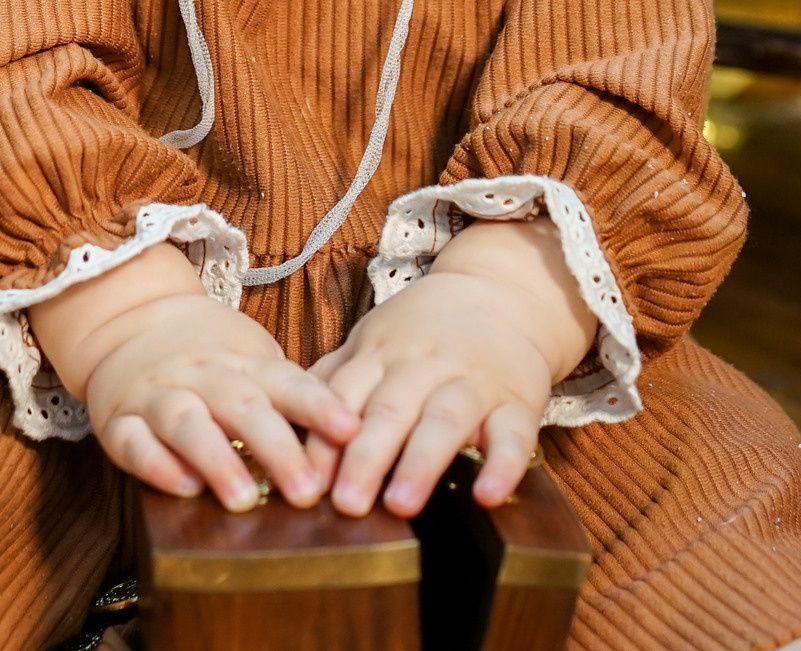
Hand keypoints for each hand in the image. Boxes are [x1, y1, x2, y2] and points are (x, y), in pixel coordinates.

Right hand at [84, 293, 358, 509]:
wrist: (126, 321)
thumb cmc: (207, 356)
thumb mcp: (253, 362)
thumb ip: (291, 397)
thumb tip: (352, 439)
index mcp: (243, 363)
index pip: (286, 382)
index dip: (318, 406)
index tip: (351, 431)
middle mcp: (202, 377)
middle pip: (242, 407)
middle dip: (276, 449)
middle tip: (306, 493)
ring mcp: (158, 396)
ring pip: (187, 424)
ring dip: (216, 460)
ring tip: (242, 498)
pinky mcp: (118, 421)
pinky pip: (133, 442)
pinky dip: (155, 464)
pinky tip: (181, 487)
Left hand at [309, 219, 595, 516]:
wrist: (499, 294)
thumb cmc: (423, 332)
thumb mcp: (373, 342)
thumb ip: (333, 380)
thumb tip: (282, 422)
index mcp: (382, 354)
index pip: (345, 396)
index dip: (323, 440)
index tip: (305, 482)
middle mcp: (424, 365)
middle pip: (391, 410)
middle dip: (366, 457)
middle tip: (346, 503)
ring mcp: (473, 382)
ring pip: (445, 420)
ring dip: (422, 463)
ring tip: (401, 505)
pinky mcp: (518, 401)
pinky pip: (514, 434)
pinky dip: (503, 465)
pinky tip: (487, 496)